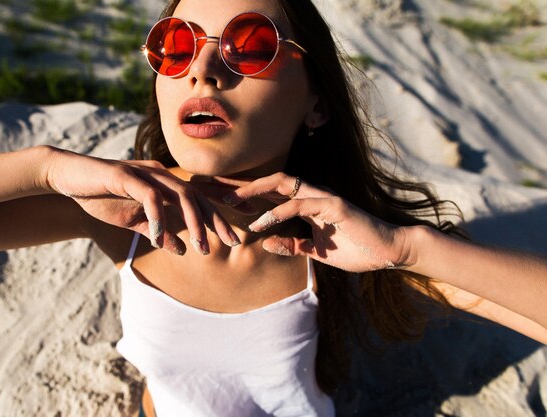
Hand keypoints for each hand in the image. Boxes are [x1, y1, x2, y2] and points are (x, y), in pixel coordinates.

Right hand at [45, 148, 239, 254]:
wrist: (67, 179)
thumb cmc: (102, 198)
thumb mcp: (134, 222)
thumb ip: (158, 233)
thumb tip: (182, 250)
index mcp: (164, 184)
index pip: (199, 197)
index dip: (222, 211)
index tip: (240, 231)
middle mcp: (160, 175)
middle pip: (198, 196)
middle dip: (218, 220)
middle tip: (233, 242)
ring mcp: (144, 173)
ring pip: (180, 195)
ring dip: (194, 222)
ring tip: (202, 248)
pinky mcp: (125, 175)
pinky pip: (149, 196)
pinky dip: (158, 217)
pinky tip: (159, 238)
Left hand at [223, 173, 410, 271]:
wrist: (389, 251)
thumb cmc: (356, 249)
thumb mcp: (316, 251)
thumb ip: (294, 246)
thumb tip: (267, 244)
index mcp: (307, 204)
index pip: (271, 192)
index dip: (246, 193)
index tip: (220, 197)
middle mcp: (312, 194)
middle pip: (270, 181)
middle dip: (242, 184)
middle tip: (215, 190)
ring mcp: (323, 197)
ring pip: (282, 184)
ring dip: (254, 193)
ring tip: (230, 203)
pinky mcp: (334, 205)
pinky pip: (300, 205)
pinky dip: (278, 213)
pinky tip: (261, 223)